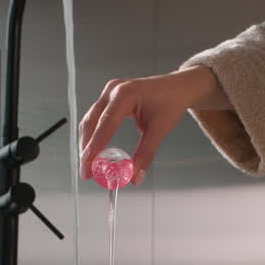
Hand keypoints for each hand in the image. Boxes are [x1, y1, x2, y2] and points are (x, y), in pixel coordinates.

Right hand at [79, 66, 224, 184]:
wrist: (177, 87)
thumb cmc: (171, 101)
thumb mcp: (160, 129)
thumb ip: (146, 153)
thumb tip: (135, 176)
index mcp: (125, 94)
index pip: (105, 123)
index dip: (95, 145)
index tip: (88, 164)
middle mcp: (113, 90)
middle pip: (91, 122)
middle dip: (87, 148)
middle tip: (86, 172)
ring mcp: (109, 93)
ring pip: (90, 121)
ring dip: (87, 144)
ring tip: (89, 166)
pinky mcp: (109, 98)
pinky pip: (95, 118)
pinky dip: (93, 136)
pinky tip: (95, 152)